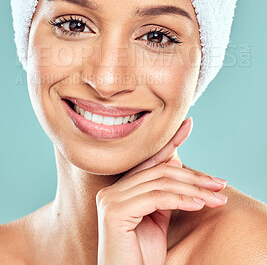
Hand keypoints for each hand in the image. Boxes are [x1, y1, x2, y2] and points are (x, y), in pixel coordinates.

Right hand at [96, 118, 227, 264]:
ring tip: (217, 198)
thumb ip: (163, 193)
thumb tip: (177, 164)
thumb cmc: (141, 256)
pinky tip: (199, 205)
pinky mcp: (114, 211)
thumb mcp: (157, 218)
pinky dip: (181, 199)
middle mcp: (112, 190)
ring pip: (161, 182)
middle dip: (194, 177)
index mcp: (120, 189)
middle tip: (220, 184)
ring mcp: (110, 199)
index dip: (170, 142)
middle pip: (160, 172)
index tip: (188, 125)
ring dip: (194, 190)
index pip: (149, 161)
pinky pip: (156, 198)